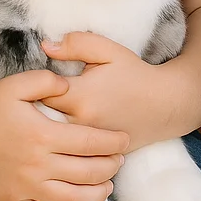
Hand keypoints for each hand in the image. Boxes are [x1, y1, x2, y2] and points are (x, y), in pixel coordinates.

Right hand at [0, 70, 128, 200]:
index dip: (112, 142)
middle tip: (120, 162)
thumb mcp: (17, 84)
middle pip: (86, 173)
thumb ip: (47, 80)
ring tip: (106, 188)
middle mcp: (37, 164)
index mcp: (42, 135)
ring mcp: (25, 187)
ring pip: (70, 200)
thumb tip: (69, 84)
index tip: (125, 140)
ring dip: (94, 197)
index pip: (89, 142)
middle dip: (109, 168)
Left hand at [41, 32, 180, 149]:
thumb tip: (46, 46)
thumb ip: (76, 44)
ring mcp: (89, 145)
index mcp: (80, 95)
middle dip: (35, 114)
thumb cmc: (135, 74)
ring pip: (53, 143)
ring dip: (47, 132)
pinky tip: (62, 139)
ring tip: (44, 123)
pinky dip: (63, 148)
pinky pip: (70, 156)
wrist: (166, 104)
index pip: (38, 95)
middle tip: (34, 105)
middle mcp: (81, 123)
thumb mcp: (108, 51)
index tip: (37, 86)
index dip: (34, 90)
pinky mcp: (97, 156)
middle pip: (40, 123)